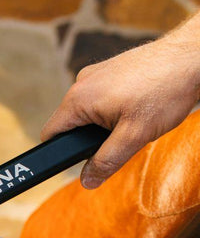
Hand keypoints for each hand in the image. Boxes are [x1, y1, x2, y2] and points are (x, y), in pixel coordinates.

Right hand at [42, 18, 199, 188]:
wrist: (191, 57)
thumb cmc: (165, 91)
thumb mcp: (134, 136)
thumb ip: (106, 161)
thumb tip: (87, 181)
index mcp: (77, 100)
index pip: (51, 135)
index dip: (63, 152)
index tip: (86, 158)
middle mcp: (81, 83)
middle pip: (71, 123)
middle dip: (92, 136)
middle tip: (125, 136)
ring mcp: (95, 73)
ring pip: (88, 109)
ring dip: (106, 121)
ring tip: (137, 117)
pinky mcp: (109, 68)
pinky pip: (101, 95)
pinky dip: (115, 105)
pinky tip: (139, 103)